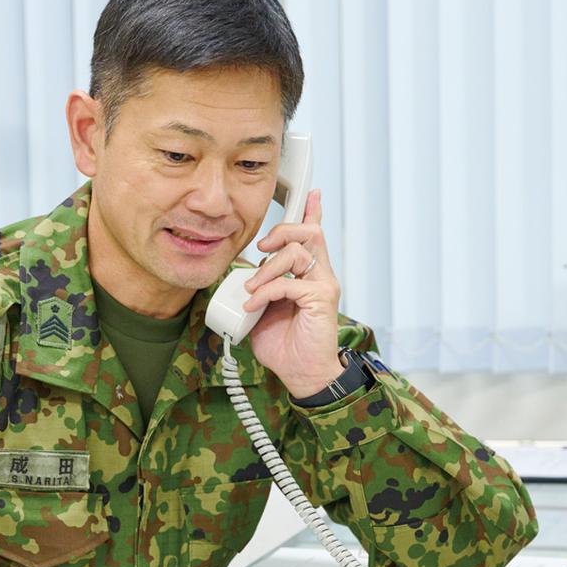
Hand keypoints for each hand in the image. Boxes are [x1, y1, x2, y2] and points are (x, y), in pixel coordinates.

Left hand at [242, 189, 344, 397]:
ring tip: (253, 289)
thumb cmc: (285, 344)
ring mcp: (323, 285)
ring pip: (298, 252)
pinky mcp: (321, 299)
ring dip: (267, 267)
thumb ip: (259, 288)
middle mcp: (320, 275)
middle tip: (262, 248)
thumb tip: (243, 275)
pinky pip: (291, 283)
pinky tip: (255, 305)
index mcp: (308, 274)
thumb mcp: (264, 310)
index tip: (313, 193)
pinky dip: (267, 291)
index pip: (313, 235)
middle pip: (308, 232)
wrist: (301, 373)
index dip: (312, 212)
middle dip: (281, 232)